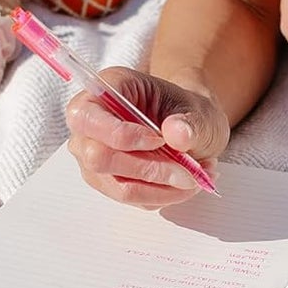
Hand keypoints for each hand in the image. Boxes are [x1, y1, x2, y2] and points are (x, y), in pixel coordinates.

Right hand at [66, 68, 229, 208]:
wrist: (191, 128)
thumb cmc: (187, 112)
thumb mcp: (200, 110)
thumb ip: (190, 122)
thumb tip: (178, 134)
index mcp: (108, 88)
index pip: (87, 116)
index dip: (121, 134)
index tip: (159, 140)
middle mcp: (90, 124)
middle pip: (98, 158)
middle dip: (148, 168)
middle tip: (187, 171)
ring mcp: (93, 155)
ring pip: (117, 186)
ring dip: (161, 187)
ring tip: (193, 177)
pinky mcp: (106, 182)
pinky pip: (131, 199)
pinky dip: (162, 195)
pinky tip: (184, 184)